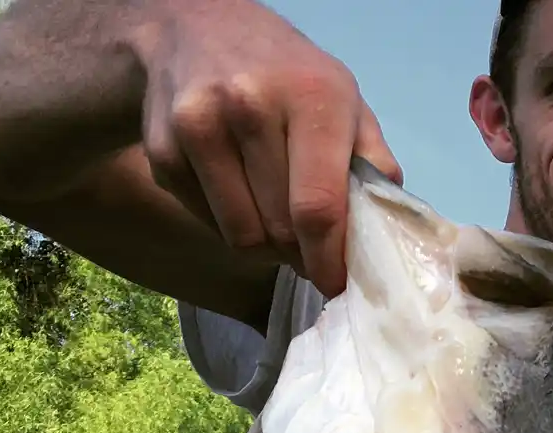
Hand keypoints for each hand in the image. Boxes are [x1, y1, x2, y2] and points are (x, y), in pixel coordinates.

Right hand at [132, 0, 401, 295]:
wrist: (194, 30)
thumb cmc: (286, 77)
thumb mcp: (345, 101)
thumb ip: (373, 164)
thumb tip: (388, 231)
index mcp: (309, 96)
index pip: (317, 209)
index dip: (328, 260)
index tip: (335, 283)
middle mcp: (249, 105)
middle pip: (280, 230)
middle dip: (299, 251)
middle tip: (306, 242)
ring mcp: (199, 126)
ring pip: (242, 237)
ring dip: (264, 245)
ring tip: (273, 215)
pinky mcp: (164, 151)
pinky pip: (209, 225)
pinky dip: (228, 224)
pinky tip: (235, 190)